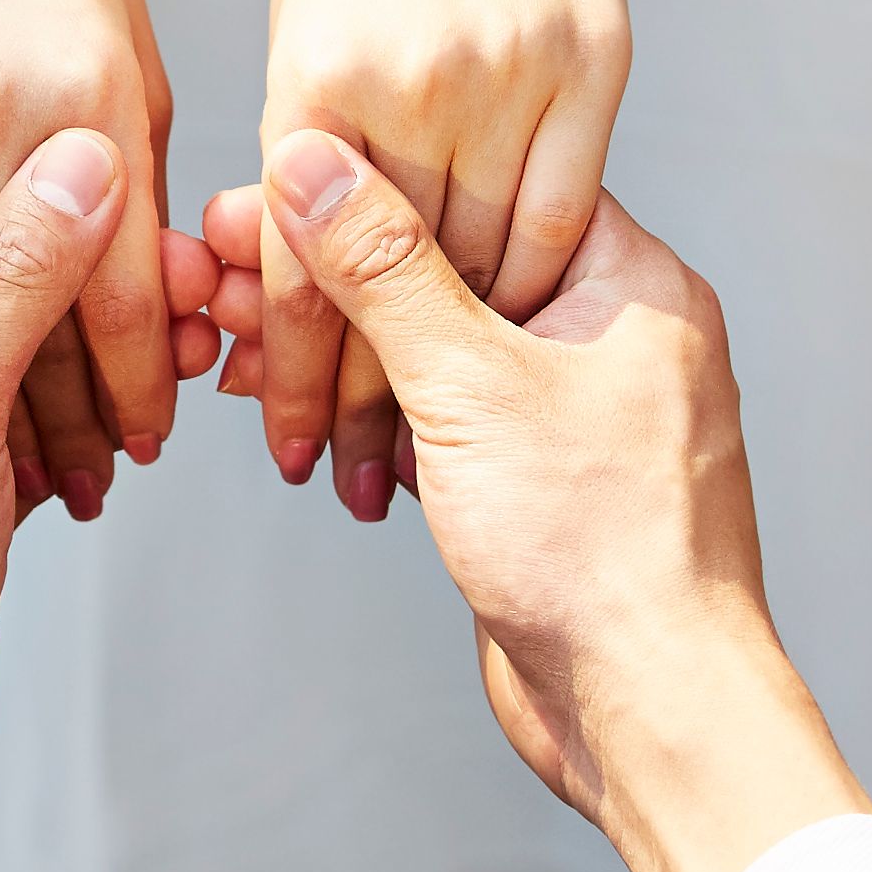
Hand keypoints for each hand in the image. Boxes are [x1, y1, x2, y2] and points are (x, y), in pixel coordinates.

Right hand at [0, 0, 184, 517]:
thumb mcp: (128, 35)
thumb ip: (140, 161)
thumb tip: (157, 284)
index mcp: (95, 97)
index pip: (124, 290)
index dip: (141, 384)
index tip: (151, 437)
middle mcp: (1, 119)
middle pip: (36, 321)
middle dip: (71, 417)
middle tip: (93, 477)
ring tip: (15, 454)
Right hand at [228, 131, 866, 871]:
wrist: (653, 709)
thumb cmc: (604, 553)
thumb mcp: (473, 386)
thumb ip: (387, 270)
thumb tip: (315, 163)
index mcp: (632, 282)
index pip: (482, 185)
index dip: (364, 185)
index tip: (261, 188)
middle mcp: (615, 335)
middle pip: (448, 267)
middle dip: (329, 274)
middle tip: (218, 267)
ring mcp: (577, 412)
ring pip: (437, 349)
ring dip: (335, 350)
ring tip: (226, 342)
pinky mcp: (541, 482)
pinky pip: (444, 418)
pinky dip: (371, 412)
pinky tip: (289, 410)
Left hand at [253, 0, 630, 519]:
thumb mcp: (298, 12)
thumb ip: (299, 133)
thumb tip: (285, 254)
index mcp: (314, 75)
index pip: (301, 269)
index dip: (294, 373)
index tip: (288, 447)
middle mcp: (413, 84)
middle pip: (395, 291)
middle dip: (375, 396)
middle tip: (357, 473)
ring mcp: (514, 74)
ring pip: (487, 264)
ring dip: (462, 360)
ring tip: (432, 436)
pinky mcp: (597, 63)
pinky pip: (566, 209)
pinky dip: (535, 280)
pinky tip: (515, 332)